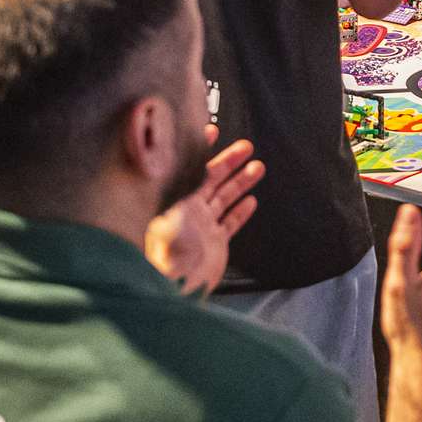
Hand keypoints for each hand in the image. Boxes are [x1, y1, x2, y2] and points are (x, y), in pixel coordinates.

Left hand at [145, 138, 262, 294]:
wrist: (172, 290)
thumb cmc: (163, 256)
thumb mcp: (164, 219)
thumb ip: (171, 193)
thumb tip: (165, 161)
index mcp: (175, 202)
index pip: (190, 169)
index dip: (201, 150)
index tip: (211, 131)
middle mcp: (188, 211)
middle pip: (212, 180)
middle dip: (230, 162)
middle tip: (246, 147)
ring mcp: (202, 227)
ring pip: (225, 198)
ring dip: (241, 182)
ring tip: (257, 167)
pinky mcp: (214, 244)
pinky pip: (230, 224)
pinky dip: (240, 212)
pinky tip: (251, 201)